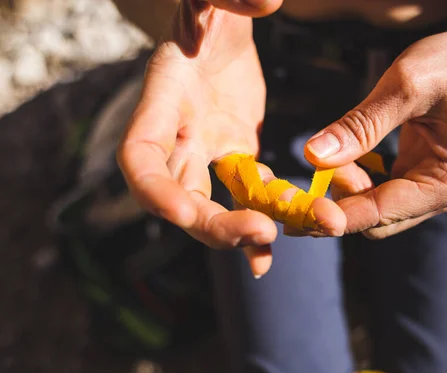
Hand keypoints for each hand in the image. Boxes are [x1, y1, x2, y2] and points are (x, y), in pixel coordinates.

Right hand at [117, 1, 342, 275]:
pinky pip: (245, 193)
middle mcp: (177, 135)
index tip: (182, 213)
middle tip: (261, 233)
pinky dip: (260, 217)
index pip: (139, 156)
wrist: (220, 22)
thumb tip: (266, 0)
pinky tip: (277, 241)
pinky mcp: (234, 151)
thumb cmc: (211, 5)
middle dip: (212, 223)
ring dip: (238, 230)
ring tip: (271, 246)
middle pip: (180, 195)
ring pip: (212, 203)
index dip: (153, 189)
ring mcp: (205, 148)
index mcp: (162, 102)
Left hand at [304, 27, 446, 238]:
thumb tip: (313, 157)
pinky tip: (345, 159)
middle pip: (380, 221)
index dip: (341, 216)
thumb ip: (360, 126)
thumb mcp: (404, 86)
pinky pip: (382, 193)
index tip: (303, 212)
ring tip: (333, 157)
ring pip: (377, 209)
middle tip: (318, 169)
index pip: (385, 213)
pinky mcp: (422, 177)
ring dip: (348, 190)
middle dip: (343, 201)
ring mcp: (435, 188)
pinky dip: (358, 181)